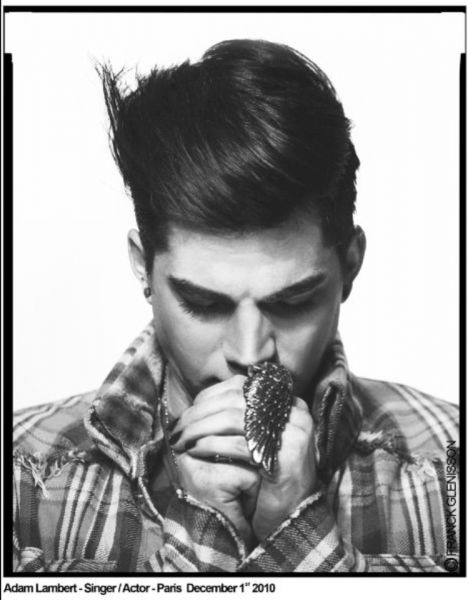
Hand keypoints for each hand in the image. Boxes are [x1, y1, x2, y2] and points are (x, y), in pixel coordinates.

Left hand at [171, 375, 317, 543]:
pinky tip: (194, 451)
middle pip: (234, 401)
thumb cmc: (268, 477)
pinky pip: (238, 445)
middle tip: (177, 427)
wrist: (294, 516)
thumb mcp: (257, 440)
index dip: (208, 398)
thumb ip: (239, 417)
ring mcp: (293, 432)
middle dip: (200, 413)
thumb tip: (199, 401)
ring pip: (233, 419)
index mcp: (286, 402)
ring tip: (181, 440)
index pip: (239, 388)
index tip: (187, 412)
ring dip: (200, 429)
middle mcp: (294, 412)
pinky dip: (211, 446)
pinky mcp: (286, 455)